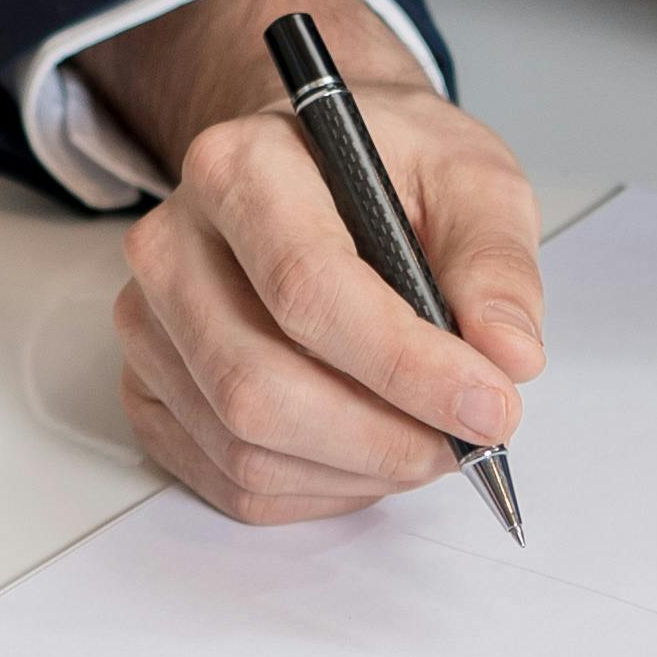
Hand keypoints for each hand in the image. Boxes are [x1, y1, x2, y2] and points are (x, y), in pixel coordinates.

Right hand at [87, 0, 541, 524]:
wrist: (316, 171)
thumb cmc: (389, 169)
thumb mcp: (470, 178)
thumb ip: (494, 264)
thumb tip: (508, 356)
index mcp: (240, 167)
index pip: (307, 289)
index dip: (406, 365)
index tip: (491, 405)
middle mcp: (170, 245)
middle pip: (257, 386)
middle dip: (382, 438)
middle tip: (467, 443)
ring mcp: (148, 324)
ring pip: (243, 445)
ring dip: (357, 470)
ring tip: (426, 441)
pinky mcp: (148, 388)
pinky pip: (227, 478)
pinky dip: (318, 490)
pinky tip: (369, 454)